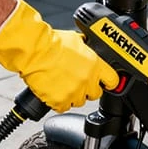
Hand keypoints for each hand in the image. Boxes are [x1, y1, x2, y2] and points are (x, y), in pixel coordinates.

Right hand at [0, 0, 118, 111]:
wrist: (34, 51)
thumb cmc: (51, 43)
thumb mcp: (77, 41)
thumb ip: (87, 51)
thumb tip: (90, 50)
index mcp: (96, 65)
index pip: (113, 81)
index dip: (108, 82)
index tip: (105, 83)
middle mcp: (88, 80)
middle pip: (95, 93)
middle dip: (87, 89)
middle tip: (76, 81)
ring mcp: (75, 92)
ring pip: (79, 101)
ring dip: (72, 95)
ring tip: (61, 84)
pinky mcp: (60, 101)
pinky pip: (63, 107)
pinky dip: (58, 101)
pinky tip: (53, 91)